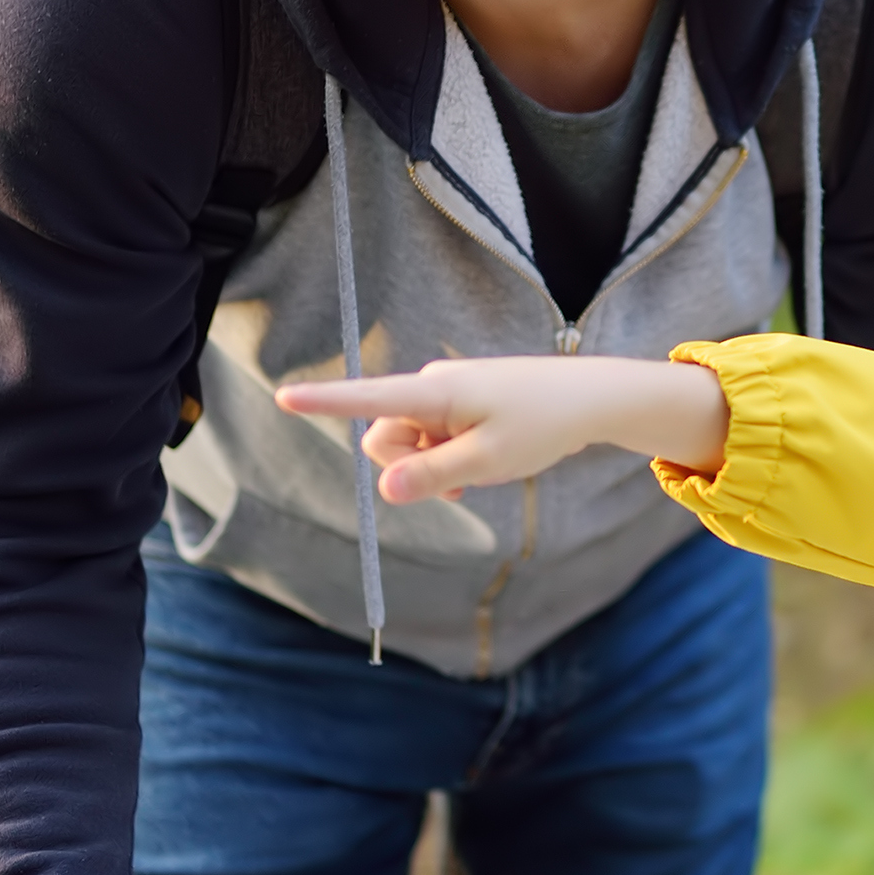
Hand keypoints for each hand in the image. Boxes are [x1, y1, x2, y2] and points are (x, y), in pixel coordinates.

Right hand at [277, 357, 727, 502]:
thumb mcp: (487, 461)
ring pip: (409, 442)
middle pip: (384, 436)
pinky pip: (432, 438)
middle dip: (406, 467)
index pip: (367, 397)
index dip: (324, 401)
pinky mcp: (460, 402)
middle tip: (458, 483)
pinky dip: (446, 458)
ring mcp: (446, 393)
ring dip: (432, 466)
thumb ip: (432, 475)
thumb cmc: (541, 426)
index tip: (284, 395)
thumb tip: (383, 488)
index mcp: (435, 392)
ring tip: (480, 472)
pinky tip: (482, 466)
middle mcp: (432, 385)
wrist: (589, 399)